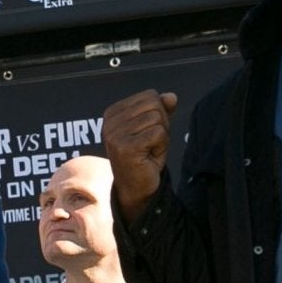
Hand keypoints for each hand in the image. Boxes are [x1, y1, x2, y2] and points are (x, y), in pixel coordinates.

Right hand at [99, 89, 177, 219]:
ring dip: (161, 137)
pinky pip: (158, 133)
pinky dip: (161, 146)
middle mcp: (110, 122)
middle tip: (150, 143)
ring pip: (157, 119)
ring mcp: (115, 135)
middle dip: (161, 124)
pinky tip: (149, 157)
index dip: (158, 114)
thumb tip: (171, 96)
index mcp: (113, 112)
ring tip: (148, 150)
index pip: (150, 96)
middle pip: (154, 105)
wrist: (137, 186)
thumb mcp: (155, 127)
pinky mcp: (125, 147)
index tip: (146, 133)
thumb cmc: (145, 155)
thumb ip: (162, 109)